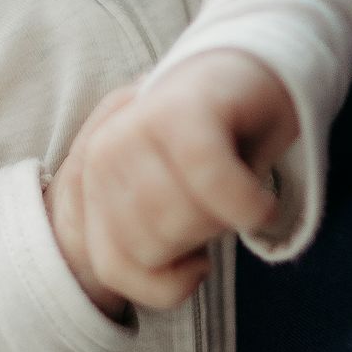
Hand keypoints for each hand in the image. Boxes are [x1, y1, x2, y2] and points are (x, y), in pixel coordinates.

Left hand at [47, 49, 297, 314]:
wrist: (256, 70)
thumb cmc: (217, 152)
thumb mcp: (172, 212)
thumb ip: (147, 253)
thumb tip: (173, 281)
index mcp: (90, 180)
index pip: (113, 267)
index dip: (165, 280)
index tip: (193, 246)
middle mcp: (104, 151)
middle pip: (154, 247)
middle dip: (201, 238)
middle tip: (220, 198)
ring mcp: (138, 127)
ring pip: (185, 220)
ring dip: (227, 219)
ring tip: (234, 184)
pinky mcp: (184, 112)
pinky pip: (215, 187)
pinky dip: (251, 205)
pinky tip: (261, 197)